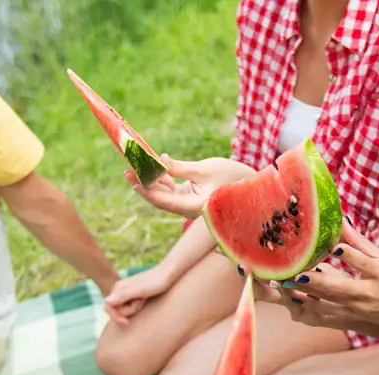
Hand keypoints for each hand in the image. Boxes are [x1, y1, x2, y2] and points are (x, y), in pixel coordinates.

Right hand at [103, 265, 172, 325]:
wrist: (168, 274)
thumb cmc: (156, 282)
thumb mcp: (139, 291)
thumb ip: (123, 296)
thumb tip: (106, 301)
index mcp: (118, 288)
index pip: (108, 307)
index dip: (116, 317)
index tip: (128, 322)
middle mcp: (120, 289)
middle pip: (116, 309)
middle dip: (129, 310)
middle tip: (142, 301)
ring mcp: (126, 291)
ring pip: (123, 308)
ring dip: (134, 308)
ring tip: (144, 299)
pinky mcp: (134, 293)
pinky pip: (129, 305)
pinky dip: (136, 306)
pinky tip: (144, 300)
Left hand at [125, 154, 256, 217]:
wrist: (252, 188)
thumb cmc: (234, 177)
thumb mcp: (205, 169)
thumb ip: (180, 168)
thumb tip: (160, 161)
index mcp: (194, 207)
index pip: (165, 201)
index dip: (148, 191)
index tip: (133, 181)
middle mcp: (189, 209)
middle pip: (161, 198)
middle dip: (144, 184)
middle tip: (126, 171)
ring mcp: (189, 204)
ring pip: (165, 193)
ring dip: (151, 180)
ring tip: (134, 167)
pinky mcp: (191, 196)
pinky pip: (173, 189)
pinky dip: (163, 178)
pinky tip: (153, 165)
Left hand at [257, 219, 378, 338]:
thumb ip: (359, 243)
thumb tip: (341, 221)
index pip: (361, 262)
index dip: (346, 254)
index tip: (329, 246)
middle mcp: (367, 294)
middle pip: (338, 287)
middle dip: (314, 280)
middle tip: (292, 271)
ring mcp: (357, 310)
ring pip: (328, 304)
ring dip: (305, 296)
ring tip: (285, 285)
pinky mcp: (351, 320)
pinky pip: (326, 317)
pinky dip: (309, 310)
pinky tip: (293, 302)